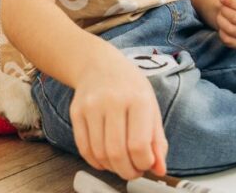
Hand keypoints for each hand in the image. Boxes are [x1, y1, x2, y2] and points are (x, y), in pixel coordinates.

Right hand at [70, 55, 167, 179]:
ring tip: (120, 164)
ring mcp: (91, 106)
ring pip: (99, 153)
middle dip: (127, 171)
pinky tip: (104, 160)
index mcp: (138, 99)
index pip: (138, 145)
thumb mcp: (151, 107)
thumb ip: (157, 140)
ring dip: (112, 168)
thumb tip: (159, 169)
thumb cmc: (129, 87)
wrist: (99, 64)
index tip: (146, 165)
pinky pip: (83, 147)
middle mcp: (112, 101)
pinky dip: (95, 161)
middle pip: (116, 152)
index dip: (143, 163)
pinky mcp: (76, 112)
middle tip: (133, 171)